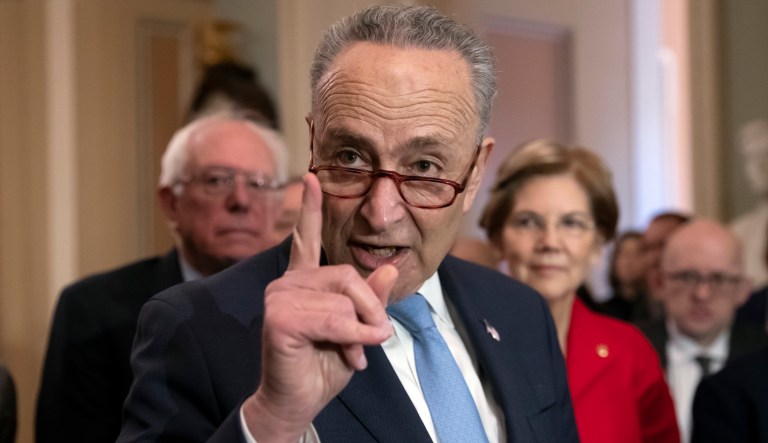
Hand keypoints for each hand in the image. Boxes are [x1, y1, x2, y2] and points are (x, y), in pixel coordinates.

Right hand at [243, 173, 397, 440]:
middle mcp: (288, 282)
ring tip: (353, 353)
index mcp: (303, 281)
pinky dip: (352, 339)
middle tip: (371, 341)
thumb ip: (369, 300)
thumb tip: (388, 269)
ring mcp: (279, 297)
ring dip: (359, 331)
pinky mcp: (279, 317)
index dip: (310, 208)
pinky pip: (334, 319)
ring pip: (344, 299)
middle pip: (347, 275)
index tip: (311, 177)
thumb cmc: (324, 366)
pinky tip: (350, 355)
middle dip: (369, 311)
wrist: (300, 401)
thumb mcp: (357, 330)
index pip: (306, 238)